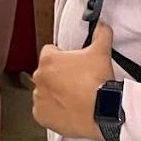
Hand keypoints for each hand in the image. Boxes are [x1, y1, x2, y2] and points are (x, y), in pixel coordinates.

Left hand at [32, 23, 114, 140]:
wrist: (102, 112)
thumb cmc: (98, 83)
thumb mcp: (101, 52)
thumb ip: (101, 34)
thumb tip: (102, 25)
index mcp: (48, 60)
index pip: (50, 52)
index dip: (63, 56)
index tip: (73, 64)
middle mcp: (39, 77)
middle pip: (47, 72)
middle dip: (59, 75)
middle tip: (76, 81)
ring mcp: (39, 97)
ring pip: (45, 91)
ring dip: (55, 93)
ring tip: (74, 97)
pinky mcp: (40, 115)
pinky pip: (44, 110)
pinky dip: (53, 110)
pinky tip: (68, 109)